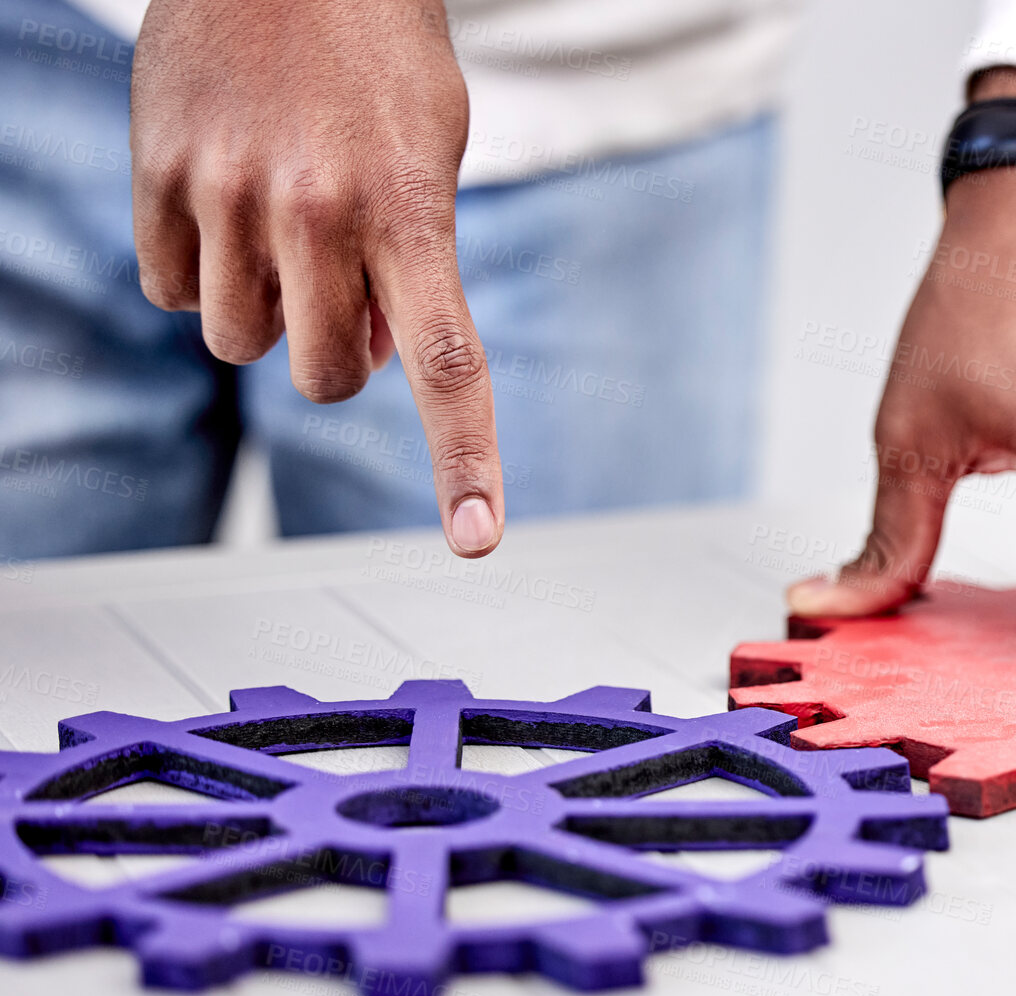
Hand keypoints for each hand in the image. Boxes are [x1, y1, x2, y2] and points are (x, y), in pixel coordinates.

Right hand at [131, 0, 502, 555]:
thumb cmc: (378, 53)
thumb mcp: (435, 150)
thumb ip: (415, 265)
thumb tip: (371, 359)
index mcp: (411, 211)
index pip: (449, 365)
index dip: (465, 460)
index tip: (475, 539)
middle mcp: (317, 213)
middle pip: (322, 377)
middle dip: (336, 355)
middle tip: (343, 289)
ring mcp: (228, 194)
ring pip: (237, 343)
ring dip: (266, 313)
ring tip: (282, 227)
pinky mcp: (157, 175)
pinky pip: (170, 289)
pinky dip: (199, 271)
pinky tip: (223, 207)